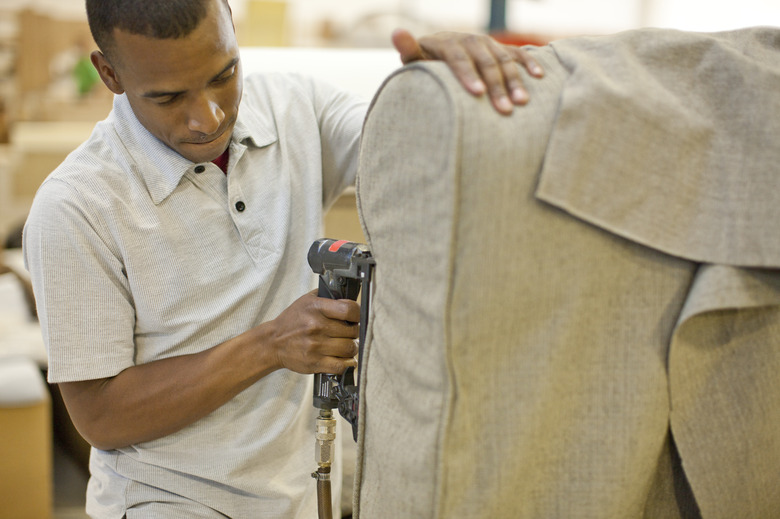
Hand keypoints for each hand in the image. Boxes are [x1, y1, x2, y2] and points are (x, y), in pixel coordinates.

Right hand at [269, 290, 359, 374]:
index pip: (349, 310)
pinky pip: (341, 366)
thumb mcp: (306, 300)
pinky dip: (347, 363)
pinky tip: (344, 358)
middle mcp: (316, 327)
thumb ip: (327, 296)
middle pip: (352, 331)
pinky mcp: (315, 363)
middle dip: (354, 332)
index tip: (356, 317)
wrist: (272, 342)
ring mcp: (316, 346)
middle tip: (349, 332)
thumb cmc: (291, 321)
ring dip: (352, 348)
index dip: (357, 314)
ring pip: (350, 349)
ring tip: (346, 345)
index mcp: (316, 308)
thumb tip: (348, 296)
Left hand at [391, 28, 543, 114]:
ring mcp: (486, 43)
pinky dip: (529, 63)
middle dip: (495, 86)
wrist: (439, 54)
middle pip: (484, 61)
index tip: (477, 94)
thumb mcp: (413, 59)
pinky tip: (539, 77)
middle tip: (504, 110)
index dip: (467, 75)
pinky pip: (517, 54)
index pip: (458, 58)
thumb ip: (407, 49)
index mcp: (446, 42)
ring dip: (515, 81)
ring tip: (521, 103)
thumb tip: (397, 32)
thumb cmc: (424, 64)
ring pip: (503, 60)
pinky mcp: (499, 48)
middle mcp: (469, 39)